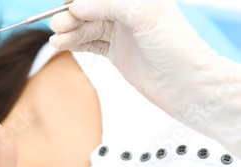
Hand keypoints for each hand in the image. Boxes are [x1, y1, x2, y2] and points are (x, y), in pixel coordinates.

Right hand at [50, 0, 240, 156]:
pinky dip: (76, 43)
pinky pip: (90, 43)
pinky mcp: (115, 51)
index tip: (66, 3)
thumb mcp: (144, 16)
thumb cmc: (176, 47)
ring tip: (56, 39)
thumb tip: (77, 5)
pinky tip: (63, 44)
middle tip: (57, 24)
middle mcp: (129, 11)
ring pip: (88, 26)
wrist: (185, 84)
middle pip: (92, 9)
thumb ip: (109, 6)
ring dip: (71, 32)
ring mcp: (121, 32)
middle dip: (72, 16)